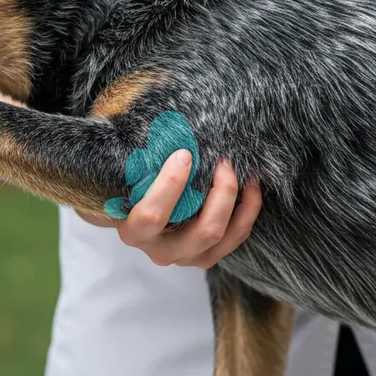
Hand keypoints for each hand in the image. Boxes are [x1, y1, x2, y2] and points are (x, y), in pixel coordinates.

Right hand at [77, 152, 261, 268]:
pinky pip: (236, 236)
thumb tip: (152, 117)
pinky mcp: (207, 255)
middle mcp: (161, 251)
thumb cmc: (129, 184)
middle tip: (224, 161)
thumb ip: (133, 153)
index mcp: (134, 232)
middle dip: (222, 194)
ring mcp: (187, 257)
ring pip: (223, 236)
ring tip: (241, 170)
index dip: (170, 185)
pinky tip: (251, 185)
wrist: (132, 211)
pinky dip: (248, 210)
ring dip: (238, 200)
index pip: (152, 216)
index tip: (184, 153)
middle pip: (202, 232)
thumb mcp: (124, 171)